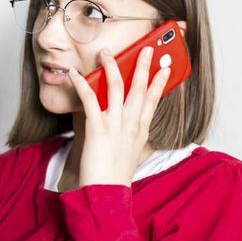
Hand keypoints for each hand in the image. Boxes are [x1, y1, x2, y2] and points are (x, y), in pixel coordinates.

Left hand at [66, 46, 170, 187]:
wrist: (108, 191)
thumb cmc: (117, 174)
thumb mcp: (132, 150)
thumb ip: (130, 132)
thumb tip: (127, 119)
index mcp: (140, 129)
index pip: (154, 99)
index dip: (160, 81)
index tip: (166, 67)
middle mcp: (131, 124)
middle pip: (140, 88)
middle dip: (144, 66)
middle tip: (147, 48)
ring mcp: (115, 125)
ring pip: (116, 87)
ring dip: (112, 66)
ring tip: (106, 52)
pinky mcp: (97, 128)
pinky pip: (89, 100)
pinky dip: (81, 84)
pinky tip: (75, 74)